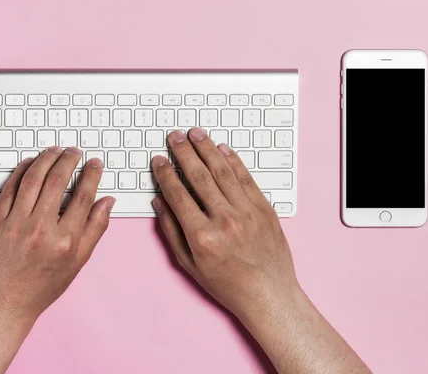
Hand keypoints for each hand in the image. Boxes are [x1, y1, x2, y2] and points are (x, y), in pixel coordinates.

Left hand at [0, 146, 114, 324]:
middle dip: (69, 159)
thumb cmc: (44, 285)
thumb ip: (95, 228)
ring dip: (46, 159)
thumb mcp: (79, 261)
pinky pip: (9, 188)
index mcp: (65, 240)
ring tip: (55, 151)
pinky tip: (30, 163)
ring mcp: (14, 224)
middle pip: (57, 180)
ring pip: (33, 178)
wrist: (5, 303)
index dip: (91, 174)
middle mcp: (40, 229)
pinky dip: (21, 171)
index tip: (94, 163)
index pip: (83, 195)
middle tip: (74, 152)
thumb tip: (107, 201)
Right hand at [151, 128, 298, 319]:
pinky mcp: (264, 209)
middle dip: (184, 152)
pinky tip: (222, 149)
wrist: (268, 293)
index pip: (178, 194)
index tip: (159, 160)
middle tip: (175, 136)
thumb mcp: (189, 264)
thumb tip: (159, 202)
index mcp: (202, 236)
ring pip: (223, 171)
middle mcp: (224, 220)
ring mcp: (247, 212)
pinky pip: (246, 178)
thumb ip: (171, 231)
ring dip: (207, 149)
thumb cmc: (227, 284)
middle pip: (199, 176)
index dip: (165, 173)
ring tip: (195, 134)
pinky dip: (234, 161)